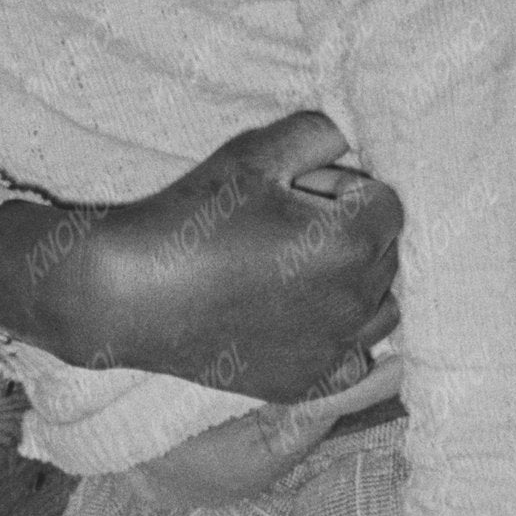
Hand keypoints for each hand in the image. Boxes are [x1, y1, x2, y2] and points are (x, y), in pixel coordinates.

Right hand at [0, 109, 401, 404]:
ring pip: (379, 309)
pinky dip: (337, 340)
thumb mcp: (254, 153)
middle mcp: (354, 301)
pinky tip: (296, 321)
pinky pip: (353, 360)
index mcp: (351, 241)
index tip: (296, 195)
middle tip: (283, 230)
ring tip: (294, 275)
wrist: (127, 296)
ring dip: (352, 287)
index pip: (388, 203)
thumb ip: (323, 131)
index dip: (343, 190)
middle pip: (385, 254)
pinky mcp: (306, 384)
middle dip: (348, 235)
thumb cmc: (189, 219)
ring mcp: (331, 349)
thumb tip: (358, 136)